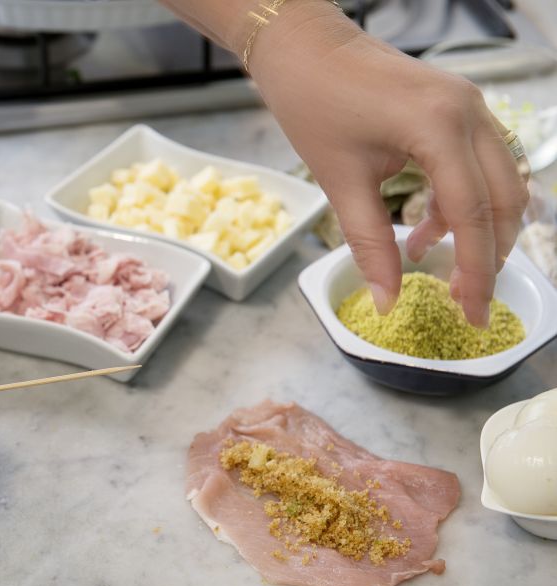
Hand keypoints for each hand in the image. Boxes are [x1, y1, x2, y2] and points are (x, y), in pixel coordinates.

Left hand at [250, 0, 527, 325]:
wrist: (303, 48)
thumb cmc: (314, 104)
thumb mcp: (340, 182)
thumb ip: (370, 244)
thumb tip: (388, 300)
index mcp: (440, 128)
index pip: (473, 214)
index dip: (475, 271)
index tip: (472, 314)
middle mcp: (468, 113)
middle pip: (503, 199)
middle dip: (488, 254)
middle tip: (466, 299)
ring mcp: (467, 106)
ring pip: (498, 182)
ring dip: (476, 228)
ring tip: (435, 264)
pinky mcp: (456, 108)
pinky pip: (476, 164)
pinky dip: (458, 202)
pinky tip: (422, 231)